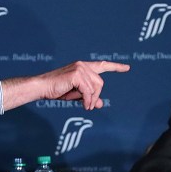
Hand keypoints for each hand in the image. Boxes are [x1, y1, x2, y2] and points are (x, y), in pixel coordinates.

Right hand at [2, 61, 129, 110]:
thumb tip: (101, 104)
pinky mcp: (76, 74)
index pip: (102, 65)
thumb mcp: (77, 95)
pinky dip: (88, 100)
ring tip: (85, 106)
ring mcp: (80, 68)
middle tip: (88, 106)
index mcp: (83, 67)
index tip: (127, 68)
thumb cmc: (57, 90)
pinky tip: (84, 106)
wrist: (42, 88)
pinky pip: (89, 91)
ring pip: (96, 87)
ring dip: (92, 99)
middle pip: (100, 82)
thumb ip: (89, 97)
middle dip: (96, 95)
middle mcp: (83, 65)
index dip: (116, 67)